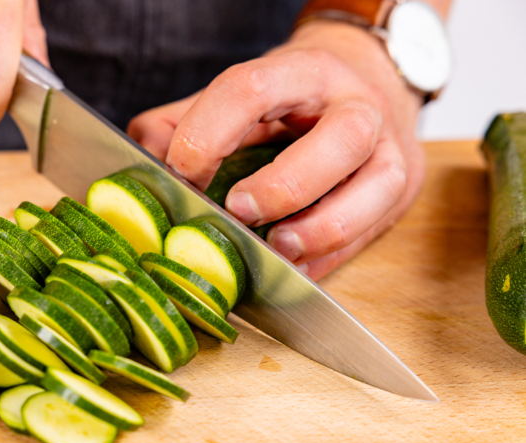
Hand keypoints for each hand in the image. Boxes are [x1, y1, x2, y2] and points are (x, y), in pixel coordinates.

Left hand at [127, 21, 426, 280]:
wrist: (369, 82)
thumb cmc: (294, 99)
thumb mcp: (240, 96)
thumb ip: (186, 120)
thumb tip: (144, 159)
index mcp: (303, 72)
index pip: (254, 89)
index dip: (211, 133)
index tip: (183, 173)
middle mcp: (357, 105)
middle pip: (340, 140)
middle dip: (285, 185)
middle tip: (238, 211)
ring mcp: (390, 148)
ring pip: (375, 188)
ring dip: (322, 229)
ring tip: (278, 248)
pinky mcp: (401, 189)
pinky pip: (372, 230)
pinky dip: (330, 257)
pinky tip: (295, 267)